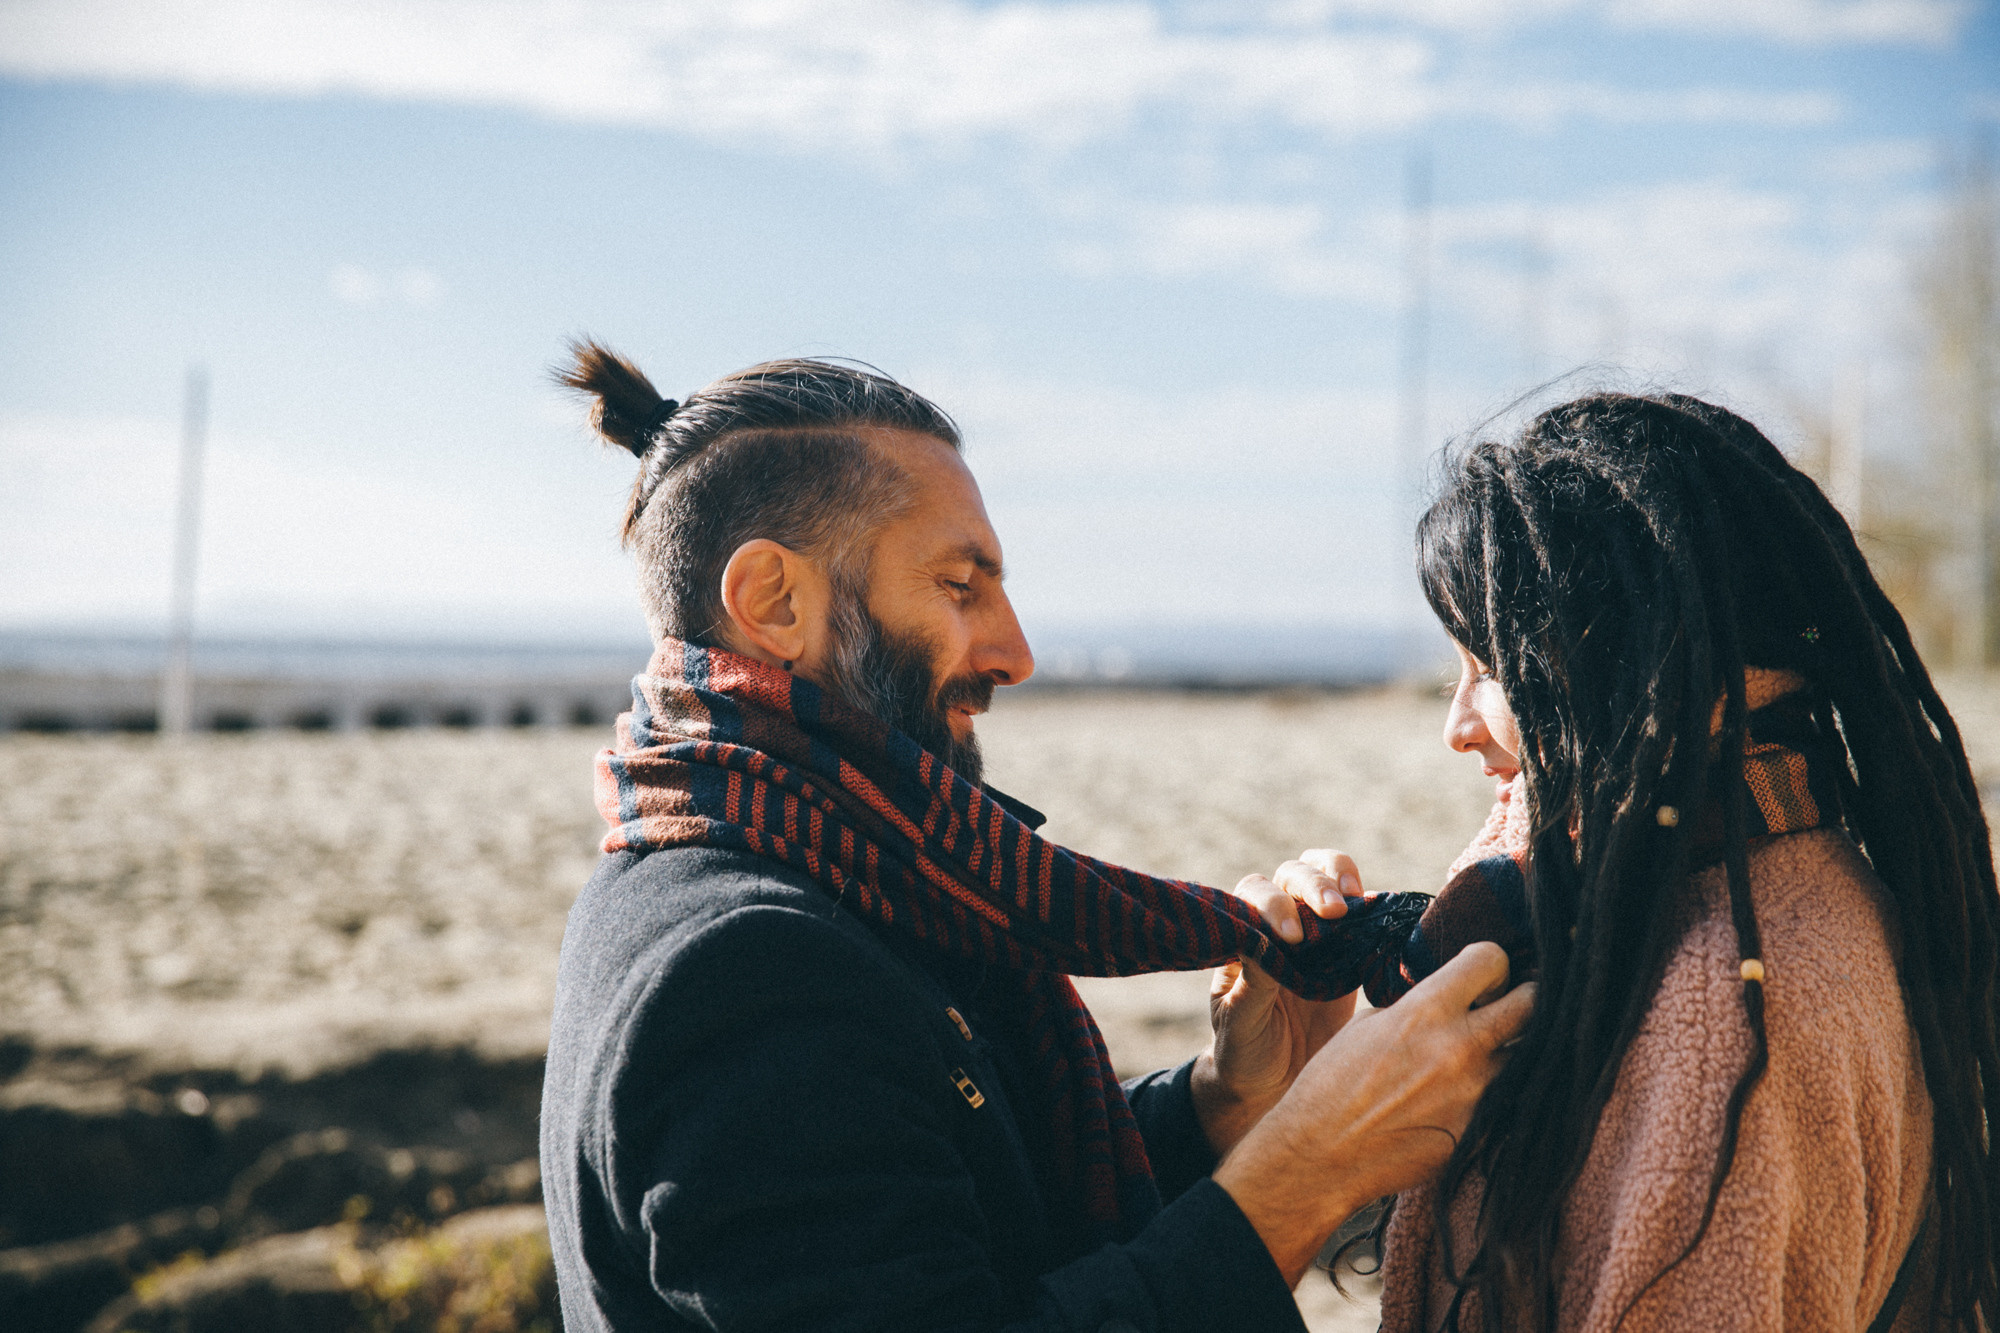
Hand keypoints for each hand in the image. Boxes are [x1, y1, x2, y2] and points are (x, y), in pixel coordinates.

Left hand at [1191, 851, 1365, 1152]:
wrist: (1275, 1080)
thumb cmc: (1244, 1048)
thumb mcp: (1241, 1022)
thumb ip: (1252, 985)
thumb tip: (1264, 944)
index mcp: (1245, 935)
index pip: (1255, 894)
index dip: (1274, 904)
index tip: (1292, 937)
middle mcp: (1279, 924)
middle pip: (1293, 875)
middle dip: (1314, 883)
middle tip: (1335, 910)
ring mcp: (1317, 935)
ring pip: (1327, 880)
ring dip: (1342, 878)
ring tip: (1356, 898)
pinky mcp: (1350, 952)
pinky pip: (1364, 917)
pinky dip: (1376, 909)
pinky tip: (1385, 915)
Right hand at [1211, 942, 1534, 1285]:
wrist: (1321, 1154)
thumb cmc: (1333, 1085)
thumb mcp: (1370, 1024)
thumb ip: (1416, 1005)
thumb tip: (1450, 995)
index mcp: (1425, 1011)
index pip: (1491, 959)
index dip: (1491, 963)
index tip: (1485, 976)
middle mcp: (1459, 1048)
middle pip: (1533, 1003)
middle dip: (1526, 998)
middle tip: (1511, 1007)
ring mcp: (1475, 1094)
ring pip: (1532, 1056)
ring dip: (1519, 1050)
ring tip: (1496, 1053)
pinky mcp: (1479, 1133)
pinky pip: (1510, 1102)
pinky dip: (1502, 1093)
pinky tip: (1475, 1095)